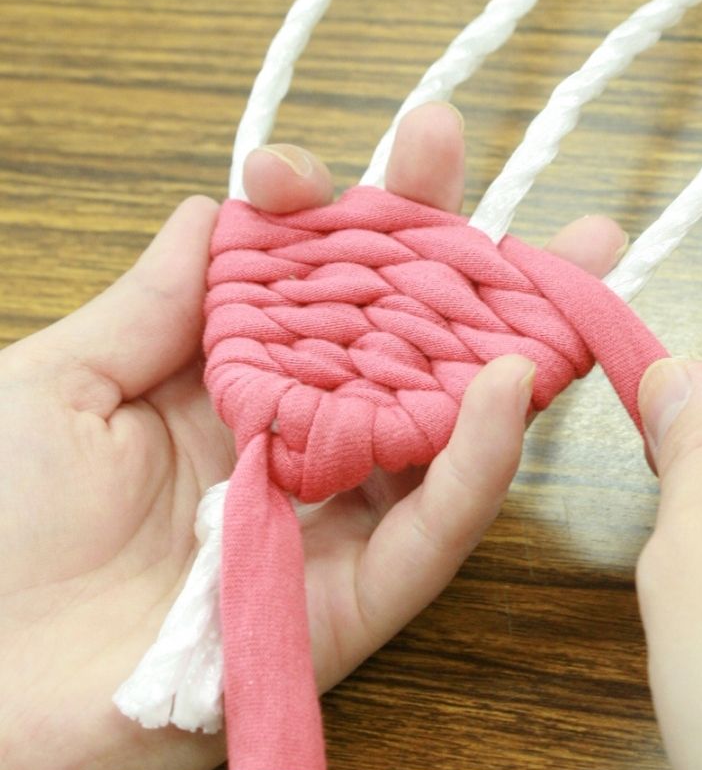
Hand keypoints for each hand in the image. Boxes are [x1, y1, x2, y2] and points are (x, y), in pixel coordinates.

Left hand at [0, 103, 628, 769]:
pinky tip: (511, 381)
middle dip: (453, 250)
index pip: (307, 287)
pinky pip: (437, 525)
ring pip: (449, 423)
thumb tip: (220, 210)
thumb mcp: (60, 384)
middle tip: (496, 177)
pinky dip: (478, 459)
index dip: (317, 218)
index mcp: (231, 387)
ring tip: (573, 260)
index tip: (296, 173)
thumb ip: (154, 301)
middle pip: (402, 338)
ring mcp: (339, 516)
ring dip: (515, 341)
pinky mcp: (361, 596)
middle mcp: (300, 441)